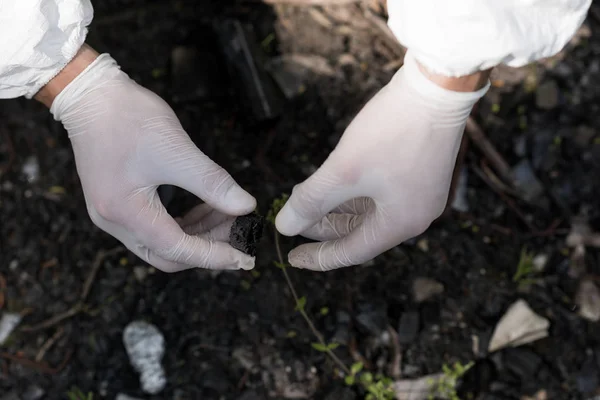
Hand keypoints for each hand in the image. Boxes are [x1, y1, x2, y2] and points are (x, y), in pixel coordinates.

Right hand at [41, 46, 256, 271]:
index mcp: (126, 213)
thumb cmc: (128, 118)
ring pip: (162, 240)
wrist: (90, 93)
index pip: (177, 249)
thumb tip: (245, 206)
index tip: (245, 258)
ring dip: (197, 233)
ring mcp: (112, 213)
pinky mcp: (117, 201)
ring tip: (228, 215)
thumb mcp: (177, 151)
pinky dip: (183, 221)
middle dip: (207, 247)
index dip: (214, 256)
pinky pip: (154, 225)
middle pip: (168, 254)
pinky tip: (206, 208)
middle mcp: (114, 221)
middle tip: (239, 234)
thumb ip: (212, 183)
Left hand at [275, 51, 489, 270]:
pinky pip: (381, 194)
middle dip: (324, 226)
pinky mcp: (420, 171)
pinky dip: (354, 192)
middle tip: (295, 217)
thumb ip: (312, 201)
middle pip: (361, 231)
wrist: (437, 86)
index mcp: (401, 223)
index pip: (352, 251)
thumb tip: (285, 226)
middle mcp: (416, 214)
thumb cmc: (392, 131)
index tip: (292, 258)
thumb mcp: (344, 171)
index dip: (319, 256)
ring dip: (337, 207)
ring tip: (307, 195)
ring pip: (369, 211)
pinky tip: (334, 180)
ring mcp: (421, 192)